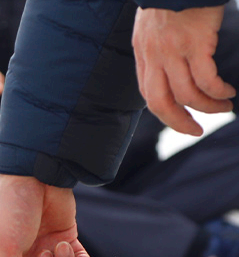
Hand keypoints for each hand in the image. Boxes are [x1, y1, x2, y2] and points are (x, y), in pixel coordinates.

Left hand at [133, 6, 233, 135]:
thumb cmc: (171, 1)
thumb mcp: (152, 30)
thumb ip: (157, 54)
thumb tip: (169, 77)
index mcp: (143, 55)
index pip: (149, 95)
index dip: (165, 114)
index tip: (181, 122)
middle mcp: (155, 57)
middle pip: (162, 103)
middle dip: (179, 122)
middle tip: (197, 130)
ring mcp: (174, 51)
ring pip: (187, 94)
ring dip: (207, 107)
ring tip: (223, 106)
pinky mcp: (196, 43)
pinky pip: (206, 79)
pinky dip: (217, 91)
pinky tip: (227, 91)